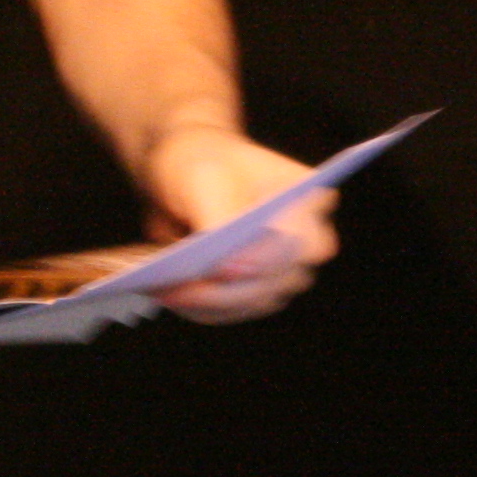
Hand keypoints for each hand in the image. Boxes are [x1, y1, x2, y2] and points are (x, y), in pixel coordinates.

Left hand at [137, 126, 334, 323]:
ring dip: (211, 302)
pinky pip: (233, 311)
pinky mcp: (254, 290)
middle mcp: (304, 242)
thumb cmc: (204, 165)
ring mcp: (281, 271)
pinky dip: (201, 308)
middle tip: (181, 287)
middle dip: (230, 289)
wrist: (186, 174)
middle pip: (279, 281)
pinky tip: (172, 295)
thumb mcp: (207, 178)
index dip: (266, 260)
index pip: (303, 244)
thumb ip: (221, 217)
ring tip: (168, 291)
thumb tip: (223, 267)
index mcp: (308, 202)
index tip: (224, 267)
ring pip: (256, 301)